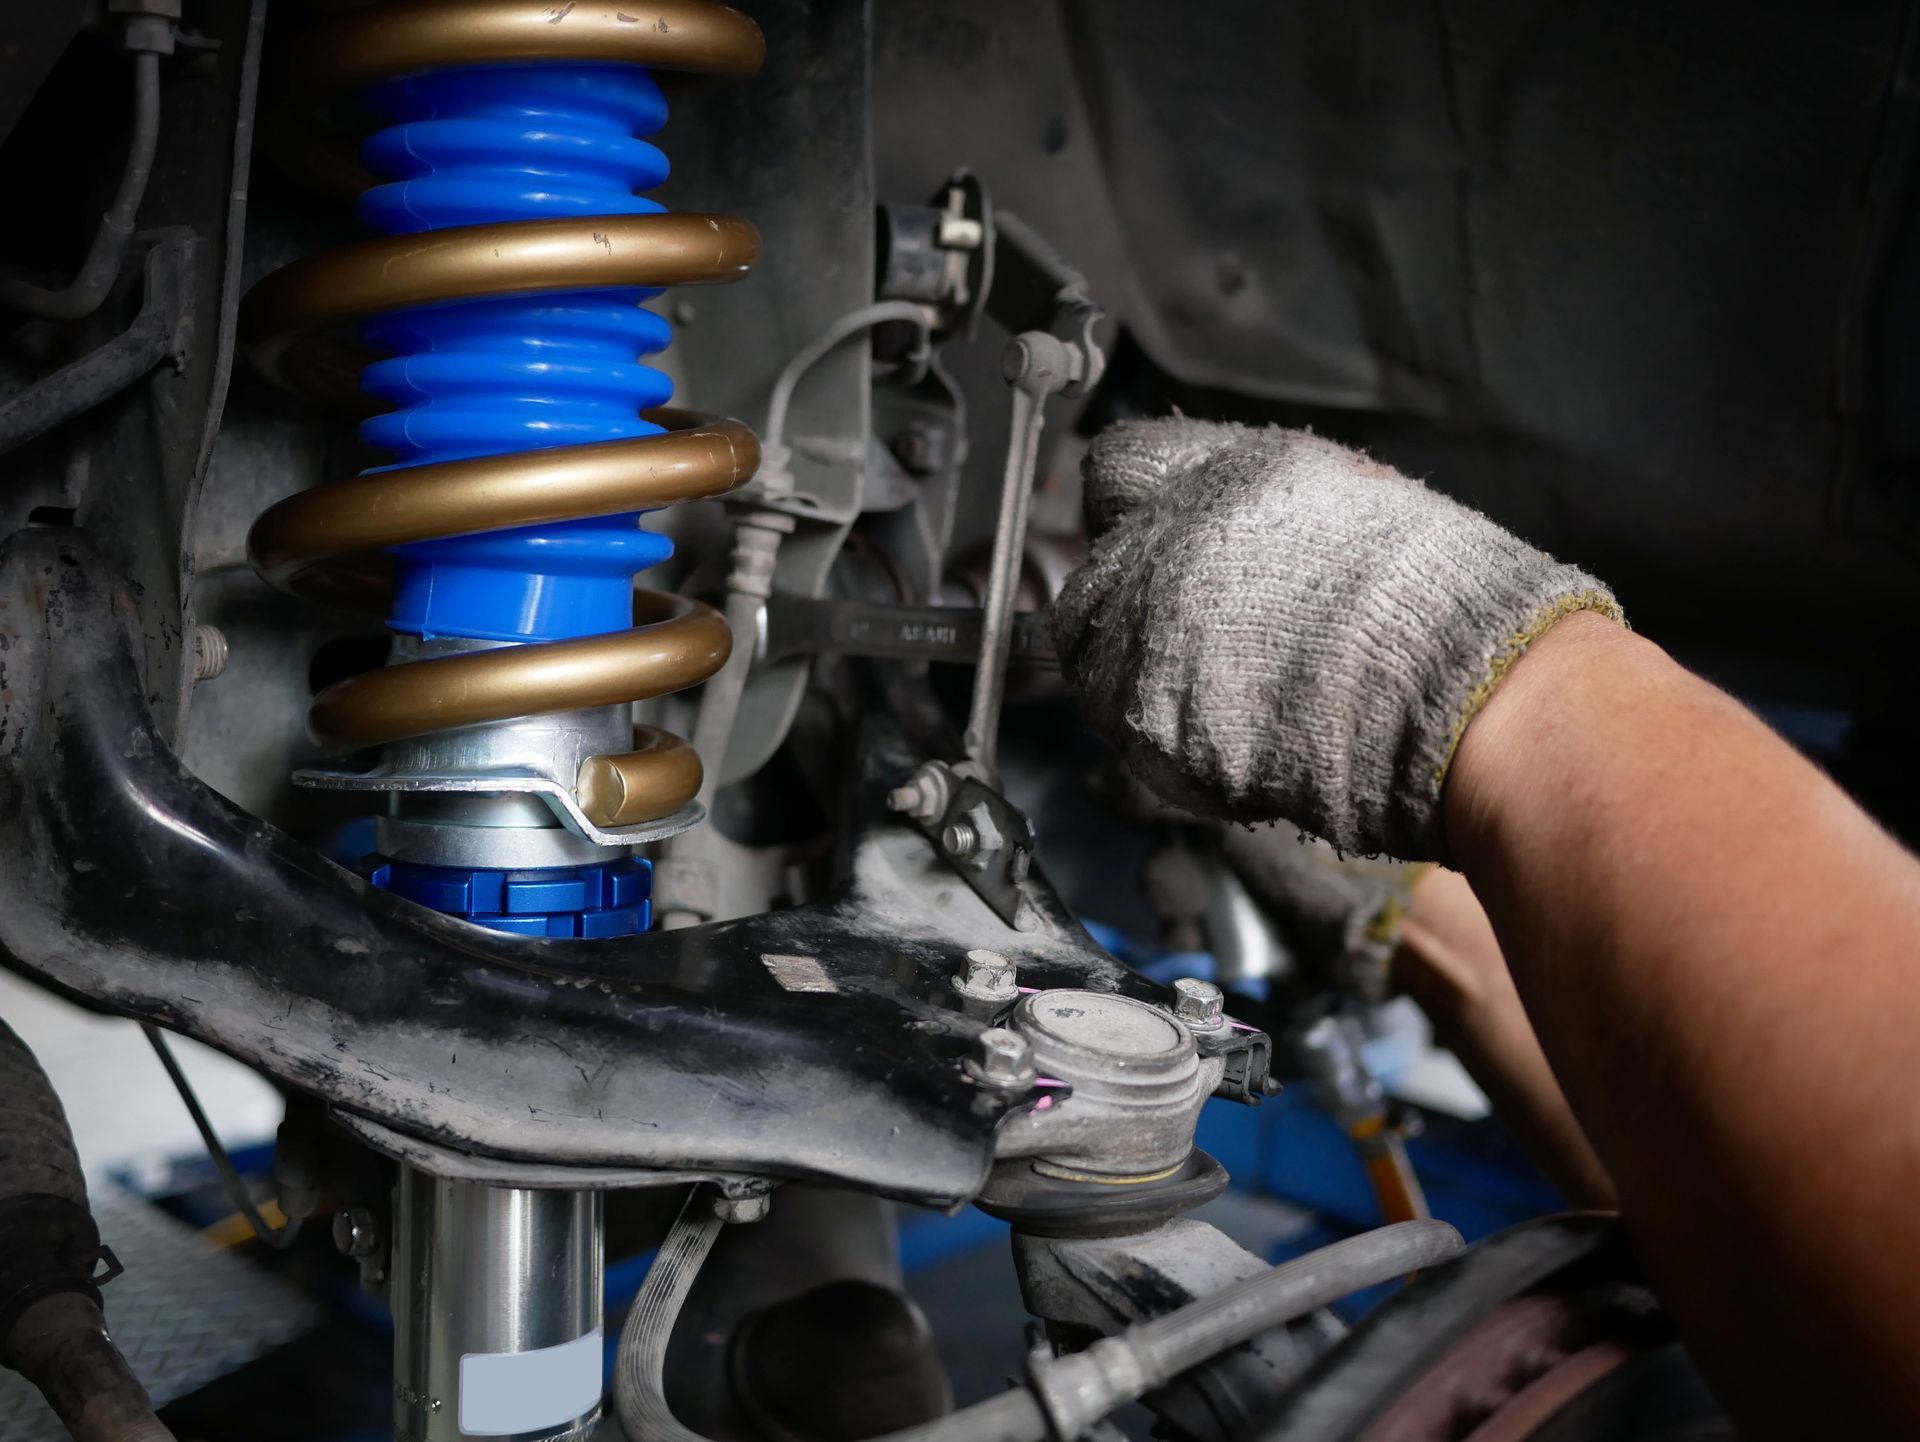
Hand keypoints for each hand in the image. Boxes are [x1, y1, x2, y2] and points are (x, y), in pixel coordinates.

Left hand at [1049, 418, 1619, 860]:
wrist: (1467, 697)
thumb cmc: (1434, 602)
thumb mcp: (1339, 498)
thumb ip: (1244, 500)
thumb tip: (1195, 519)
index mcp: (1214, 472)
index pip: (1112, 470)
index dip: (1134, 510)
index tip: (1156, 540)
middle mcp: (1163, 543)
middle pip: (1088, 578)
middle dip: (1128, 607)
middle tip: (1202, 643)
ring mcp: (1146, 634)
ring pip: (1096, 660)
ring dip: (1139, 678)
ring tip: (1232, 697)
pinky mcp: (1149, 721)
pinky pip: (1127, 728)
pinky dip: (1164, 737)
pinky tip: (1238, 736)